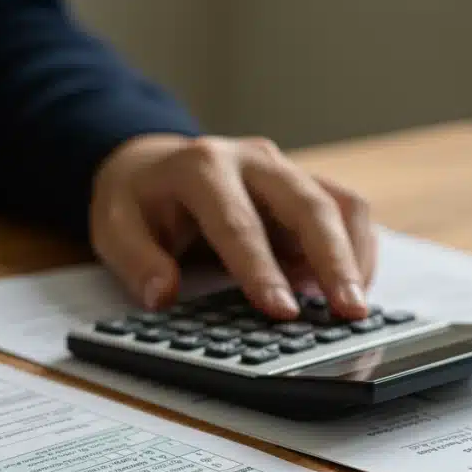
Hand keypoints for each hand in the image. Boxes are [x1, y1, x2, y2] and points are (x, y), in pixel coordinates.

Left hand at [89, 134, 376, 320]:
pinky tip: (349, 289)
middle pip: (307, 204)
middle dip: (333, 260)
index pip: (238, 223)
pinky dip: (356, 250)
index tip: (281, 311)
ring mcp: (284, 170)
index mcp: (202, 167)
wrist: (151, 165)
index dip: (261, 269)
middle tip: (349, 311)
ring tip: (357, 308)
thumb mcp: (115, 227)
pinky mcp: (305, 185)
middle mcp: (252, 160)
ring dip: (355, 255)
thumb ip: (137, 261)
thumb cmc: (138, 200)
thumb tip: (163, 295)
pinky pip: (346, 211)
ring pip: (339, 203)